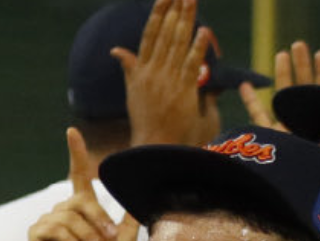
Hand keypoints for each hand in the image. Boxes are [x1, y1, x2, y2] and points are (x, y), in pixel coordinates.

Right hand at [28, 128, 139, 240]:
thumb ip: (129, 220)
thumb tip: (141, 196)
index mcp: (82, 211)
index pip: (78, 176)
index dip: (76, 154)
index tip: (72, 132)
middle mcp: (63, 213)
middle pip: (80, 200)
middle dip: (97, 220)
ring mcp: (48, 223)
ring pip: (69, 216)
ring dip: (87, 235)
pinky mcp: (37, 237)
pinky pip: (55, 228)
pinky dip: (70, 240)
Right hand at [112, 0, 212, 146]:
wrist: (152, 146)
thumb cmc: (145, 121)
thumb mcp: (132, 91)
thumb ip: (129, 68)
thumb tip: (116, 50)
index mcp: (140, 71)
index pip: (150, 35)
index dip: (158, 13)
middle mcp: (152, 72)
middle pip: (165, 34)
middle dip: (175, 10)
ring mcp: (167, 81)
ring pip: (177, 44)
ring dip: (186, 20)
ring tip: (191, 0)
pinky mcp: (183, 92)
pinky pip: (191, 65)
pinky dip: (198, 48)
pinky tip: (204, 32)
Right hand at [240, 40, 319, 129]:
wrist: (310, 194)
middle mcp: (307, 122)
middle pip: (304, 89)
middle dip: (301, 65)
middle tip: (298, 44)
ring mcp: (287, 129)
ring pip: (284, 98)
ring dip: (282, 73)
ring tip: (282, 54)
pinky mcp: (271, 136)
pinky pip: (259, 116)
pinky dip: (251, 101)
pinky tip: (245, 85)